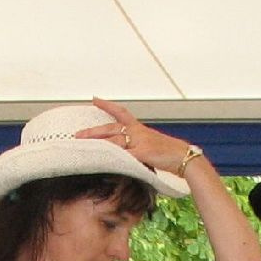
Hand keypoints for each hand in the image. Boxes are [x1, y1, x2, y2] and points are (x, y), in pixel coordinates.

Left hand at [76, 98, 202, 177]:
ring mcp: (140, 142)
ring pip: (114, 141)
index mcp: (139, 128)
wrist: (183, 156)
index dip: (107, 105)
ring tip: (84, 147)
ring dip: (98, 145)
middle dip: (93, 132)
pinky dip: (113, 158)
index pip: (120, 112)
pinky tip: (102, 161)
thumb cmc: (168, 154)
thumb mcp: (150, 146)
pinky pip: (124, 156)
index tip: (94, 99)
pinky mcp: (143, 153)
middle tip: (77, 134)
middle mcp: (138, 131)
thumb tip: (124, 153)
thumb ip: (136, 147)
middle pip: (111, 129)